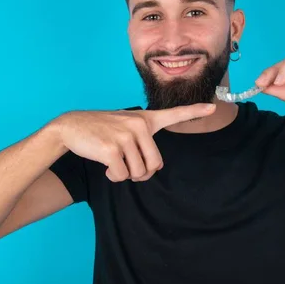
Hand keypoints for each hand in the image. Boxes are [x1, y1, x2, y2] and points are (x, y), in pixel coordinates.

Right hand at [54, 103, 215, 181]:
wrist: (71, 127)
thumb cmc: (101, 130)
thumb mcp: (124, 127)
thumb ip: (141, 141)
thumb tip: (150, 169)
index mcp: (144, 120)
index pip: (174, 114)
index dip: (194, 111)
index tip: (213, 106)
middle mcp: (138, 125)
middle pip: (155, 165)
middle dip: (141, 173)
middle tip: (127, 166)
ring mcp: (125, 136)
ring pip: (138, 173)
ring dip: (126, 175)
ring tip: (113, 162)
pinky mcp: (112, 149)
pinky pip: (122, 176)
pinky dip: (114, 176)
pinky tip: (105, 166)